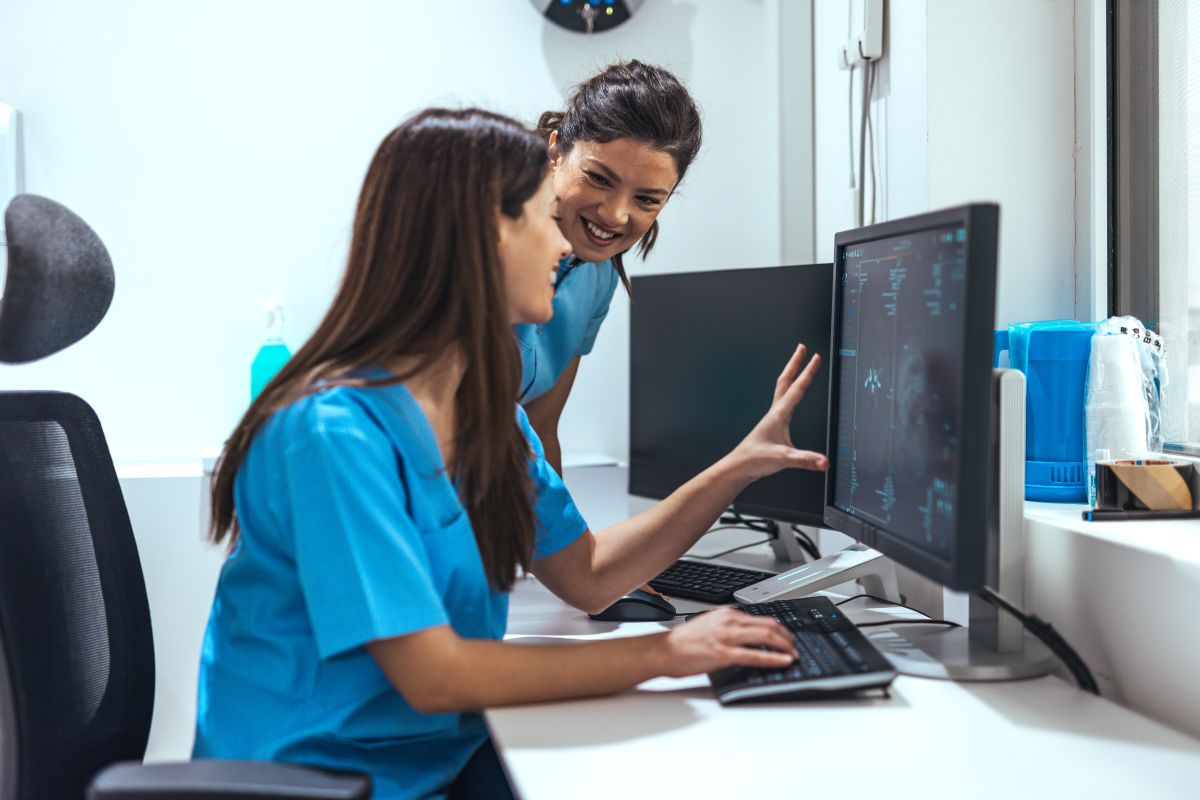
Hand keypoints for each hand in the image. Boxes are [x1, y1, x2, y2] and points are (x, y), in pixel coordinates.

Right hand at [654, 607, 796, 677]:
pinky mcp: (724, 653)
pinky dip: (773, 658)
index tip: (786, 637)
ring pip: (766, 636)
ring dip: (785, 646)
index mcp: (726, 614)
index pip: (761, 618)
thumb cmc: (682, 642)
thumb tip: (747, 640)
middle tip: (795, 647)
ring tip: (793, 654)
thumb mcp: (709, 627)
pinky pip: (755, 655)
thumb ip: (728, 629)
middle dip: (787, 637)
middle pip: (769, 625)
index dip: (779, 629)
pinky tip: (783, 661)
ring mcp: (727, 636)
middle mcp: (729, 621)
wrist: (663, 650)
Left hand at [733, 343, 828, 480]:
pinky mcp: (772, 425)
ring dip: (791, 374)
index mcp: (779, 415)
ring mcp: (773, 417)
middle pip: (786, 381)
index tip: (816, 357)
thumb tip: (824, 461)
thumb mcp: (783, 459)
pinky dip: (789, 390)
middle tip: (802, 348)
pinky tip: (791, 395)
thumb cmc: (755, 460)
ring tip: (798, 364)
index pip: (797, 389)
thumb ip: (804, 460)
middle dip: (795, 363)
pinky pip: (783, 401)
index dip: (808, 372)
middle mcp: (775, 412)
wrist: (739, 467)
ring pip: (783, 389)